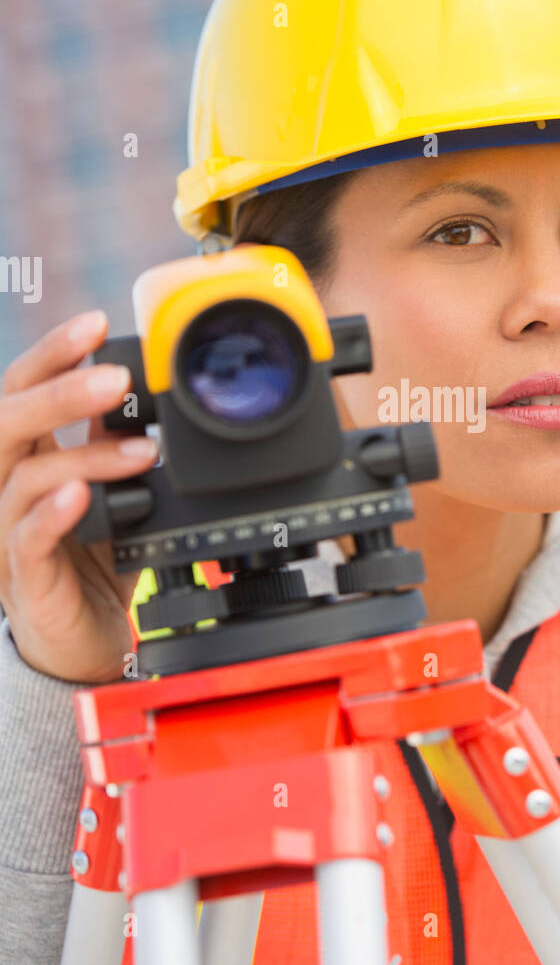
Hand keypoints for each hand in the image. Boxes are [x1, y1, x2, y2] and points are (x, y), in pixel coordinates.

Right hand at [0, 310, 159, 682]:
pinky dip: (53, 513)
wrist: (82, 642)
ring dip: (82, 455)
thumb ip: (103, 439)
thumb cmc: (88, 561)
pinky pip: (25, 538)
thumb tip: (131, 386)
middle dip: (59, 390)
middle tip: (116, 376)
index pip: (20, 389)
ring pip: (24, 475)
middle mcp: (3, 485)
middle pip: (7, 420)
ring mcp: (5, 530)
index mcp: (21, 455)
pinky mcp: (22, 576)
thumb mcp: (103, 487)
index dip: (53, 353)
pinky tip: (82, 495)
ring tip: (140, 450)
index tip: (98, 321)